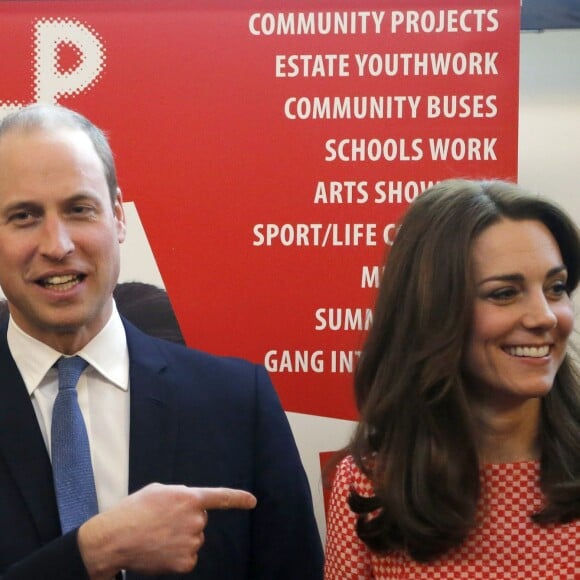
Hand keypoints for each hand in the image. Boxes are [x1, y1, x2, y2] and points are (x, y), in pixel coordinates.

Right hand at [78, 483, 256, 578]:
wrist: (114, 539)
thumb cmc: (133, 511)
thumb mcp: (158, 491)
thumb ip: (180, 494)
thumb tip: (189, 503)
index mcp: (189, 498)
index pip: (221, 497)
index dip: (238, 498)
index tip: (252, 501)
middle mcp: (195, 519)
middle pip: (200, 520)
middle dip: (186, 520)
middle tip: (162, 522)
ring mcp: (192, 541)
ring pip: (193, 539)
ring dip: (180, 538)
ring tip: (157, 535)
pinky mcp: (186, 562)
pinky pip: (188, 557)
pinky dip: (177, 555)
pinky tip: (160, 550)